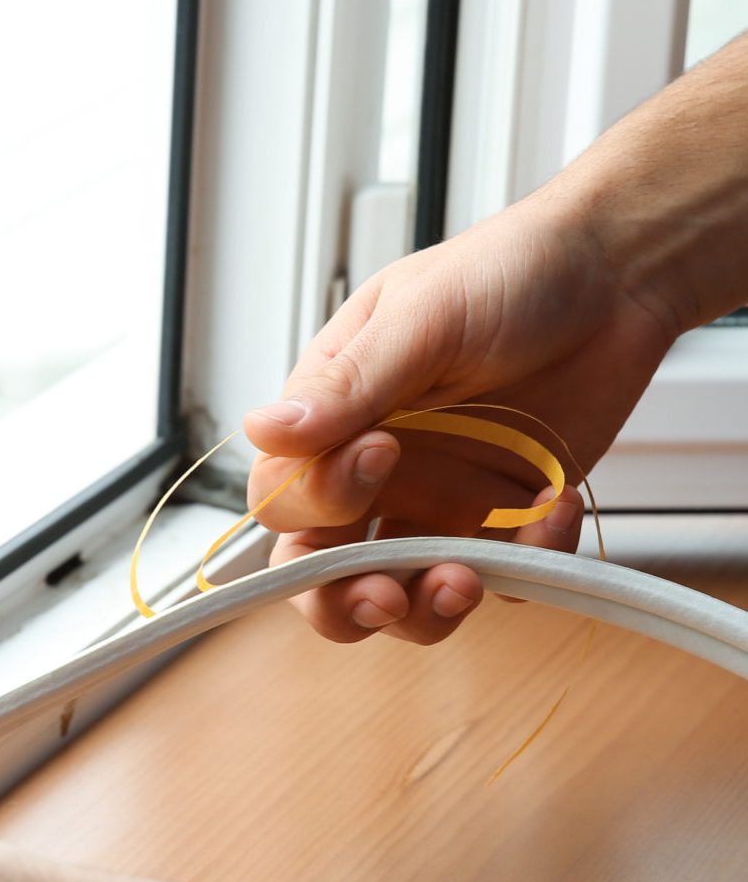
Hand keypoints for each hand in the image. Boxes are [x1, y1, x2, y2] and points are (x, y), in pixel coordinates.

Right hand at [242, 189, 678, 644]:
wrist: (617, 278)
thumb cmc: (510, 272)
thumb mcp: (422, 317)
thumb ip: (348, 386)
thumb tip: (264, 431)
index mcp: (336, 417)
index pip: (285, 495)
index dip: (317, 501)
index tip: (382, 455)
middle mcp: (378, 471)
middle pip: (325, 569)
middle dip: (344, 599)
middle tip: (387, 596)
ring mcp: (441, 501)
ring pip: (404, 594)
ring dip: (426, 609)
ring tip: (468, 580)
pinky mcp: (504, 521)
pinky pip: (501, 575)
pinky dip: (526, 565)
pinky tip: (552, 512)